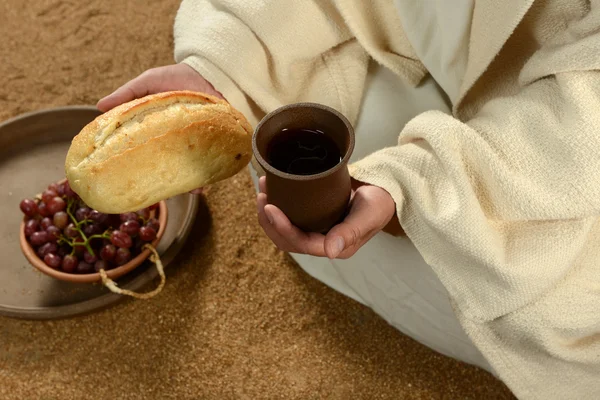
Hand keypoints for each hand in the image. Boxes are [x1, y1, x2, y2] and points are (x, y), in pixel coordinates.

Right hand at [97, 63, 222, 194]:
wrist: (211, 74)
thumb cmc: (178, 78)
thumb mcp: (148, 83)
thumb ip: (126, 95)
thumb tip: (98, 107)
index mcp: (158, 132)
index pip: (145, 154)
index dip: (135, 167)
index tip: (123, 178)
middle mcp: (175, 143)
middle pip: (165, 168)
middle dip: (159, 183)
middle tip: (148, 193)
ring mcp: (194, 146)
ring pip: (186, 173)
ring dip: (182, 186)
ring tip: (175, 195)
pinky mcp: (213, 147)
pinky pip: (208, 167)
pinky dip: (204, 179)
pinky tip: (200, 188)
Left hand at [257, 176, 400, 258]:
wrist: (385, 192)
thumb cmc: (379, 203)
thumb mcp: (368, 215)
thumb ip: (351, 232)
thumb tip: (330, 252)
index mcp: (335, 247)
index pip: (300, 243)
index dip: (281, 227)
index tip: (270, 206)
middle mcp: (323, 243)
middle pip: (286, 240)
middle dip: (269, 221)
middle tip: (262, 196)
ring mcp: (317, 232)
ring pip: (284, 230)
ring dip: (269, 214)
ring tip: (263, 190)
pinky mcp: (313, 220)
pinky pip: (290, 219)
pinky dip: (278, 206)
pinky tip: (272, 189)